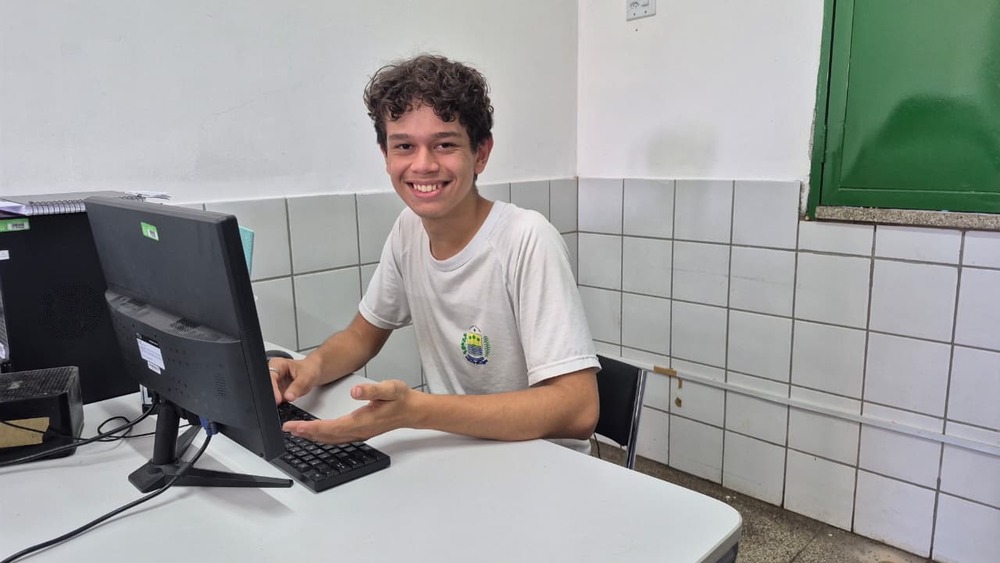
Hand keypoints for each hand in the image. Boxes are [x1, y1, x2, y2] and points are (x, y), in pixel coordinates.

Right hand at [268, 357, 320, 403]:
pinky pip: (277, 399)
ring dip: (278, 400)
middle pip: (268, 387)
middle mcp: (274, 373)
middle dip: (274, 396)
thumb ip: (297, 386)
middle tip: (281, 402)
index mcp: (277, 364)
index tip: (278, 398)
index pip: (270, 377)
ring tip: (288, 399)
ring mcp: (276, 384)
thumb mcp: (307, 377)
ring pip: (272, 395)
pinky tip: (288, 400)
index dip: (273, 389)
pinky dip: (282, 402)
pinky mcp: (279, 392)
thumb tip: (289, 396)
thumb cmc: (310, 369)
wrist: (315, 372)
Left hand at [282, 379, 414, 443]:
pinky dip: (323, 436)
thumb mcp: (389, 388)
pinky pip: (337, 438)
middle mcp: (358, 431)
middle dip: (306, 433)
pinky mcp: (361, 432)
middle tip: (287, 429)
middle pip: (327, 436)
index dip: (310, 428)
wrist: (413, 410)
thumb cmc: (402, 398)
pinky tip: (317, 432)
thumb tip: (355, 392)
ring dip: (313, 436)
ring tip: (297, 431)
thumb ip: (371, 390)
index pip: (330, 427)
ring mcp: (359, 434)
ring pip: (331, 439)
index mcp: (362, 421)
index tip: (294, 426)